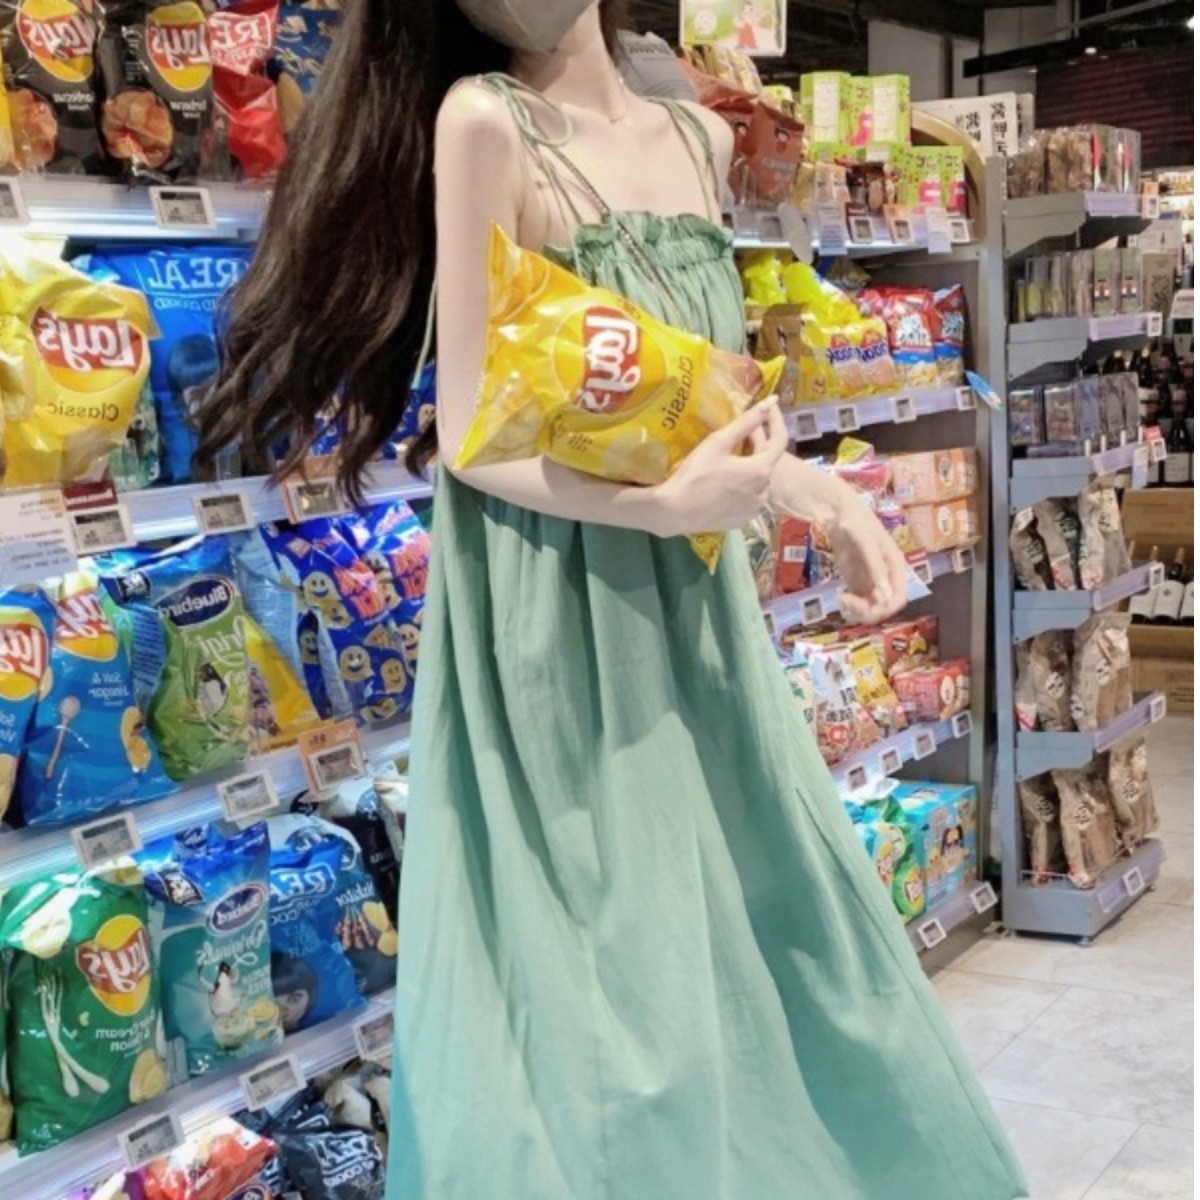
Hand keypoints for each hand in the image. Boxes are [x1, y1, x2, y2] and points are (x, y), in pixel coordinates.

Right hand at [652, 398, 786, 537]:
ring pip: (759, 479)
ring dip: (752, 463)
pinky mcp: (744, 519)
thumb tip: (771, 400)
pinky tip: (728, 478)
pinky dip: (745, 484)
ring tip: (734, 454)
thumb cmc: (695, 474)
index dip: (776, 419)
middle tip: (743, 427)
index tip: (769, 406)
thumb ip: (747, 422)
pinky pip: (750, 496)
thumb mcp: (719, 442)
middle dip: (758, 440)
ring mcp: (755, 509)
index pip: (780, 439)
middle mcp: (764, 491)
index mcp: (761, 470)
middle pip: (767, 459)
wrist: (675, 511)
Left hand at [828, 496, 910, 623]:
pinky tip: (839, 597)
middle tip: (846, 600)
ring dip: (856, 611)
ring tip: (840, 598)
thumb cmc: (855, 521)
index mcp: (895, 567)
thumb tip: (884, 596)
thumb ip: (876, 567)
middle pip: (884, 607)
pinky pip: (858, 603)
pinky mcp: (856, 582)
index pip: (899, 598)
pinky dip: (849, 606)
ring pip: (870, 608)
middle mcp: (886, 577)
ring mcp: (871, 581)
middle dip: (867, 610)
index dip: (886, 607)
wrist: (837, 513)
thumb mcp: (865, 541)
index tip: (866, 604)